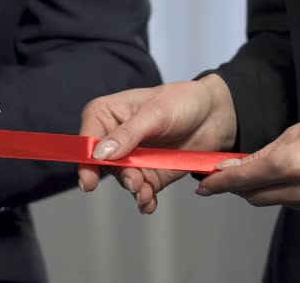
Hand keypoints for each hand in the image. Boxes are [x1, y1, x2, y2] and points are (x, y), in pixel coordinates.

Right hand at [78, 74, 237, 213]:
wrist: (216, 114)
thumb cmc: (183, 101)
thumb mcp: (155, 113)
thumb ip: (127, 134)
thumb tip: (100, 154)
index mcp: (106, 115)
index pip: (87, 139)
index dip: (86, 159)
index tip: (89, 180)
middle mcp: (113, 138)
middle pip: (103, 165)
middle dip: (119, 176)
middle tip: (134, 182)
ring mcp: (131, 158)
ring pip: (122, 179)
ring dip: (133, 188)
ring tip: (146, 193)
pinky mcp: (149, 173)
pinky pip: (141, 190)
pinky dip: (144, 198)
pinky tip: (149, 202)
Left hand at [197, 123, 299, 208]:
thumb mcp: (293, 135)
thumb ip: (261, 154)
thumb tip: (232, 166)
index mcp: (289, 165)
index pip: (242, 179)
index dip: (218, 182)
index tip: (205, 186)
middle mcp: (299, 188)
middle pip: (253, 195)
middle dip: (237, 186)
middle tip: (228, 175)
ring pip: (270, 201)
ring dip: (259, 190)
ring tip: (264, 172)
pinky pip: (288, 204)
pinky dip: (278, 194)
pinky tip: (282, 180)